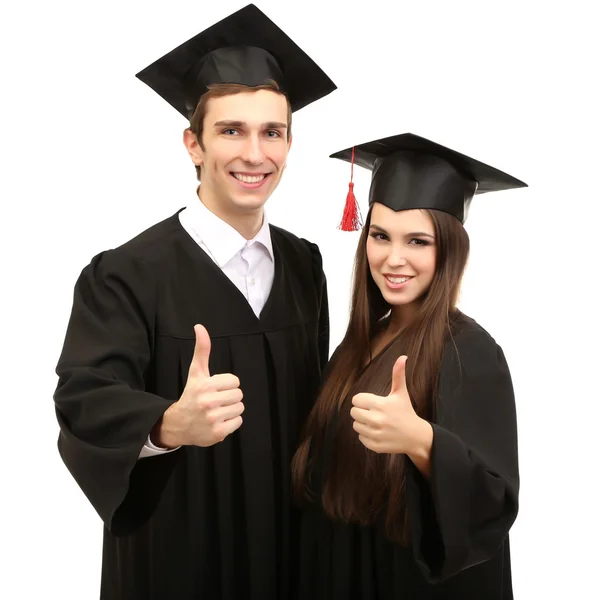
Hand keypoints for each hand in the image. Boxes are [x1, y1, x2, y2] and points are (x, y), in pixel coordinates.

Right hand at [155, 324, 243, 447]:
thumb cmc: (191, 395)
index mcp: (205, 386)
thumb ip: (202, 349)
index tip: (215, 389)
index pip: (235, 381)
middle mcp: (208, 402)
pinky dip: (231, 422)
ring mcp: (213, 419)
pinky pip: (239, 422)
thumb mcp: (196, 372)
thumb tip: (199, 326)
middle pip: (239, 394)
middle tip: (217, 401)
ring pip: (240, 408)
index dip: (227, 384)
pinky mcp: (218, 433)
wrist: (178, 424)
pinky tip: (218, 421)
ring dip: (231, 409)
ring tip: (217, 411)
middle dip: (230, 396)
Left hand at [350, 355, 423, 454]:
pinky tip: (378, 432)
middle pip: (353, 412)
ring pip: (355, 425)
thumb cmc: (406, 412)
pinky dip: (366, 435)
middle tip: (373, 412)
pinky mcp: (374, 445)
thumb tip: (402, 357)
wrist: (416, 436)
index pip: (356, 400)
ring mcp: (375, 433)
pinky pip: (360, 437)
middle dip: (361, 411)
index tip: (373, 403)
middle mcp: (376, 419)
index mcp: (380, 404)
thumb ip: (398, 374)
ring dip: (363, 423)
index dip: (363, 401)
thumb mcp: (401, 393)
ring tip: (376, 422)